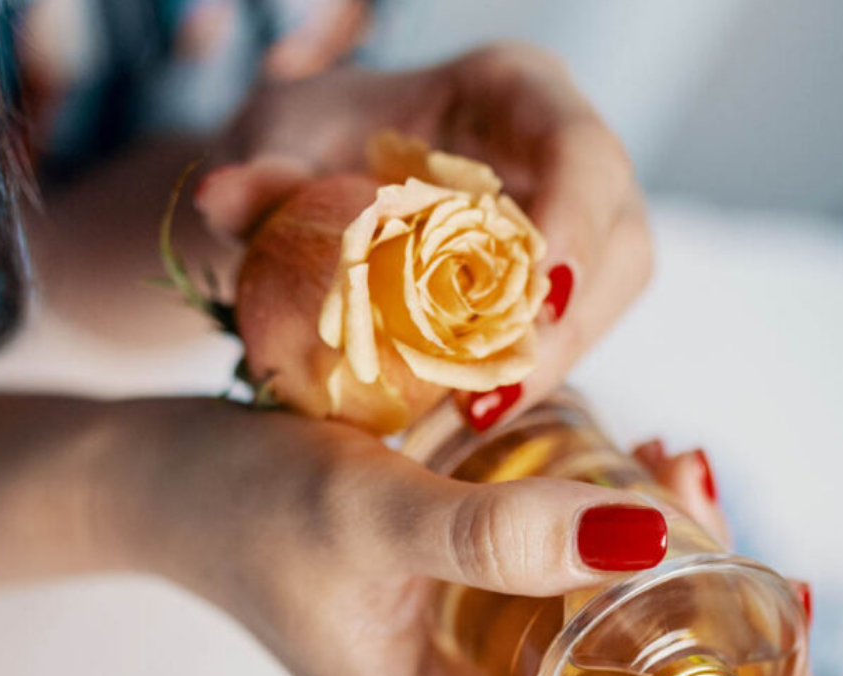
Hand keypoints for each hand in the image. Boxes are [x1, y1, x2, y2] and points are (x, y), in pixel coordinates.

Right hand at [104, 400, 816, 675]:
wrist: (175, 481)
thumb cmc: (247, 509)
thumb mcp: (366, 513)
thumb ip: (491, 533)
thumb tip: (647, 535)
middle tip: (774, 614)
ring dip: (682, 625)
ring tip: (710, 518)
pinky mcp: (465, 624)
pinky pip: (571, 622)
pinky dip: (627, 570)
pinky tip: (644, 488)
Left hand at [195, 43, 652, 421]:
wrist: (322, 175)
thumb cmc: (316, 138)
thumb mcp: (283, 139)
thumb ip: (263, 175)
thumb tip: (224, 197)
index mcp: (515, 92)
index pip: (582, 150)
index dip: (575, 221)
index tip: (532, 296)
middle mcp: (560, 155)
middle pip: (618, 237)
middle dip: (569, 321)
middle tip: (497, 387)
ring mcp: (570, 221)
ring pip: (607, 296)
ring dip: (552, 362)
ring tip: (475, 415)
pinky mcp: (555, 282)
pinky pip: (569, 331)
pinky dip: (526, 375)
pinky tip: (469, 415)